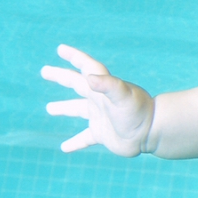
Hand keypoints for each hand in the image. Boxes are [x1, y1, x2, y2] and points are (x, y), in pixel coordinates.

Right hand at [41, 44, 155, 155]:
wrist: (153, 133)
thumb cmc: (139, 112)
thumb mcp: (124, 97)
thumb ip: (108, 85)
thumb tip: (89, 77)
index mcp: (103, 88)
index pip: (87, 67)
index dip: (75, 57)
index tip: (60, 49)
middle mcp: (100, 100)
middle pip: (77, 84)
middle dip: (61, 77)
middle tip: (45, 71)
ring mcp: (100, 117)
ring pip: (77, 110)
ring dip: (64, 108)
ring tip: (49, 108)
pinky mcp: (102, 134)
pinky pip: (84, 138)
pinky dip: (74, 142)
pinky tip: (64, 148)